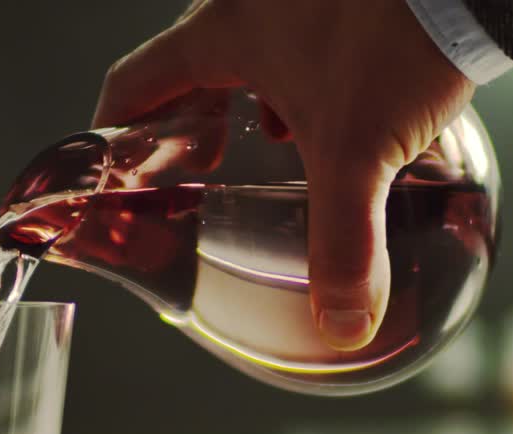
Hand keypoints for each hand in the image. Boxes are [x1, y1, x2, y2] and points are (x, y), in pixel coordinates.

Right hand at [93, 0, 474, 350]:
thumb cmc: (399, 38)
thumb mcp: (359, 154)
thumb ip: (344, 246)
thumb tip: (343, 323)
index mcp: (224, 31)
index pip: (137, 82)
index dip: (115, 130)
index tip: (113, 166)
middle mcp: (252, 2)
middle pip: (192, 65)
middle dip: (194, 119)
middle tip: (201, 164)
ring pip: (253, 47)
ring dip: (256, 95)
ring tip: (279, 140)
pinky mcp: (345, 1)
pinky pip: (303, 36)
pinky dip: (308, 77)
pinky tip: (346, 109)